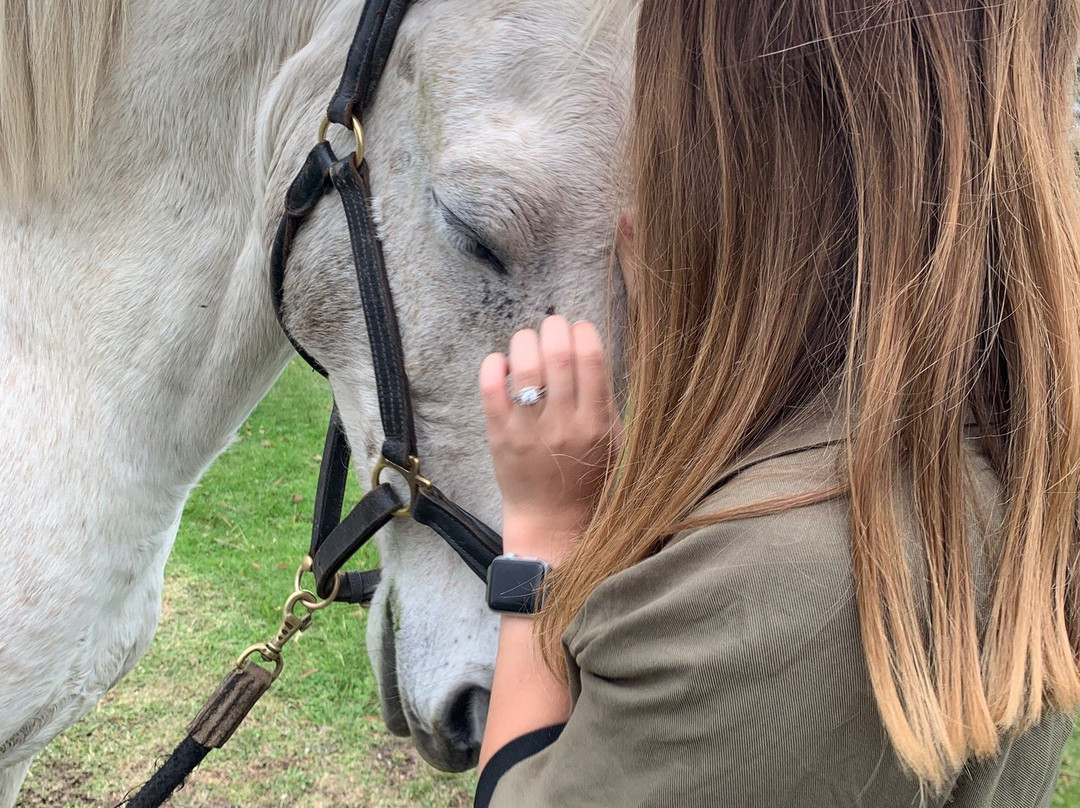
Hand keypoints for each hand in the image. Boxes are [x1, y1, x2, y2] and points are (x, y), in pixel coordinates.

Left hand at [479, 316, 620, 561]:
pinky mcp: (501, 436)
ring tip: (527, 341)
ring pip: (523, 366)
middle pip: (556, 355)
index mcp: (597, 422)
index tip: (578, 329)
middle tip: (552, 326)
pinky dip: (493, 366)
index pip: (590, 358)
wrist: (554, 523)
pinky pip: (490, 389)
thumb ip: (604, 400)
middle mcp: (563, 423)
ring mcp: (529, 430)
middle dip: (553, 328)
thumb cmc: (588, 480)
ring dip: (524, 341)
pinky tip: (500, 363)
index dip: (582, 332)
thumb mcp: (613, 441)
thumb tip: (587, 351)